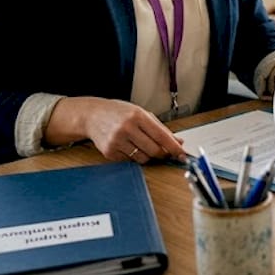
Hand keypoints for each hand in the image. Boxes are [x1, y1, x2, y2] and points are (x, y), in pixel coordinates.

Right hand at [48, 97, 185, 163]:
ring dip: (147, 155)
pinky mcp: (109, 152)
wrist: (92, 116)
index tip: (182, 154)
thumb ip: (160, 128)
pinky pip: (129, 161)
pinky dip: (133, 156)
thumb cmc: (118, 112)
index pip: (161, 136)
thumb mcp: (141, 113)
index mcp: (138, 116)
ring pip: (143, 158)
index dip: (174, 148)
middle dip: (161, 153)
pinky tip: (127, 145)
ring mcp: (117, 141)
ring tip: (140, 144)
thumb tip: (178, 141)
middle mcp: (127, 128)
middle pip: (154, 150)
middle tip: (162, 151)